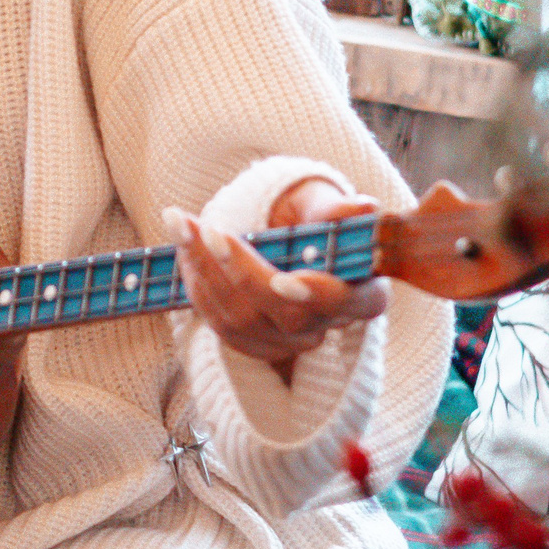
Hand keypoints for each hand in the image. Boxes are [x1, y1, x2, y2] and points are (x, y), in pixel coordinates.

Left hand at [165, 177, 389, 379]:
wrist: (280, 232)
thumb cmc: (308, 216)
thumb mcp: (322, 204)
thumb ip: (337, 210)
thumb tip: (365, 208)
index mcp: (361, 291)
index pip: (350, 303)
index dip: (318, 296)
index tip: (283, 279)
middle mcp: (327, 324)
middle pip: (287, 315)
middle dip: (242, 272)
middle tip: (210, 231)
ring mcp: (290, 340)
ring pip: (245, 321)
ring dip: (206, 271)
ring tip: (183, 225)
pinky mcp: (255, 343)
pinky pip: (221, 324)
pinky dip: (196, 284)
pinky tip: (184, 247)